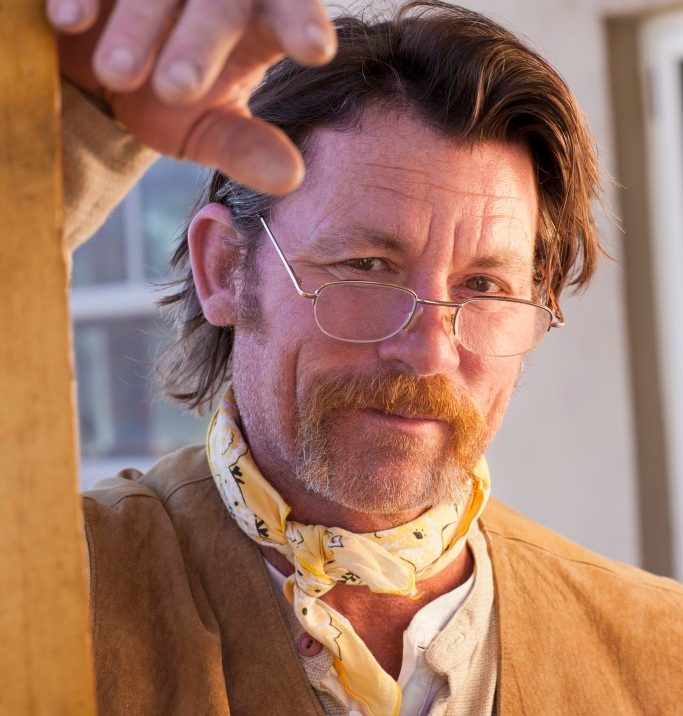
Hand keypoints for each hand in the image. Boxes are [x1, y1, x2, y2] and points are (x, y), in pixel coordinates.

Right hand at [47, 0, 336, 193]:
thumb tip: (292, 178)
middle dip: (200, 41)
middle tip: (176, 90)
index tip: (316, 48)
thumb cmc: (169, 96)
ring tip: (118, 75)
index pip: (288, 6)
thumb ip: (247, 148)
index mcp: (257, 14)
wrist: (104, 71)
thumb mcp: (209, 126)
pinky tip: (69, 21)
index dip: (301, 20)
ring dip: (138, 24)